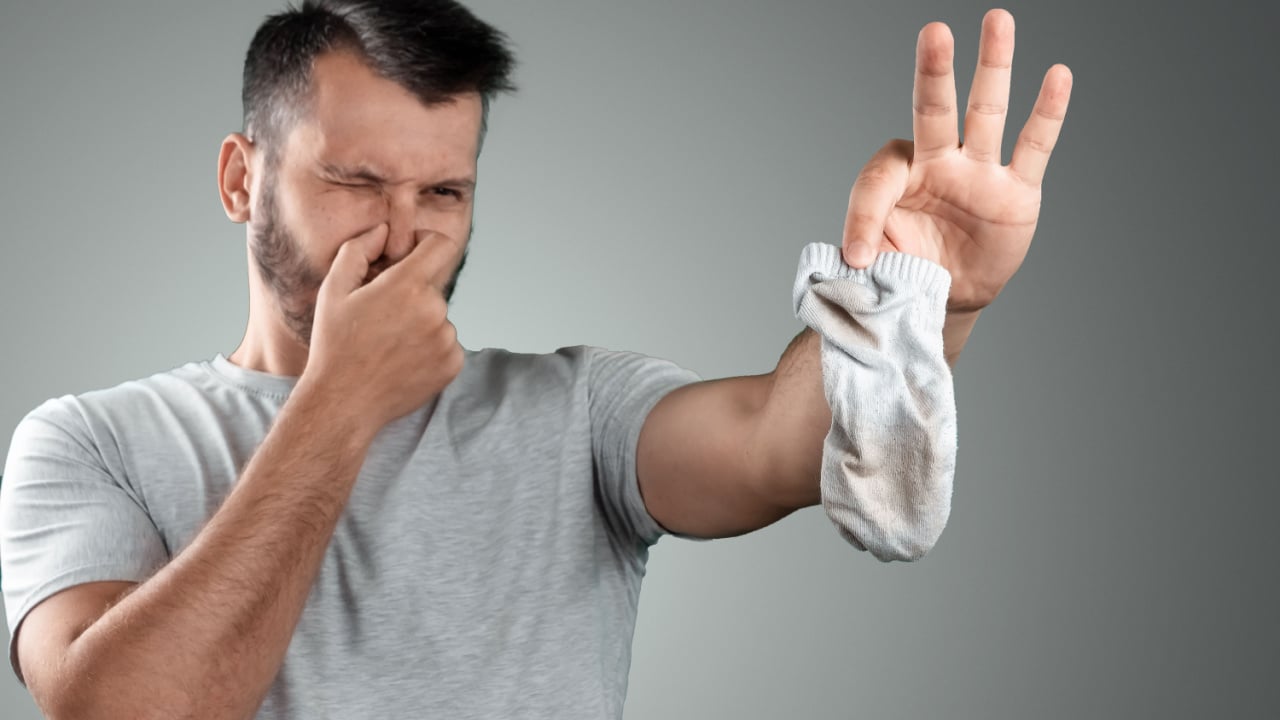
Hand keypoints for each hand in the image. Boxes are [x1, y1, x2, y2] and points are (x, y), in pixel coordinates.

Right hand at [302, 223, 466, 428]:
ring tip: (388, 345)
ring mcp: (447, 339)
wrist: (344, 402)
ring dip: (420, 324)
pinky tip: (401, 361)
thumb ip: (358, 250)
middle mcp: (434, 310)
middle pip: (433, 286)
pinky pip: (446, 344)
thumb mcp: (334, 290)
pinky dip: (429, 349)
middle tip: (381, 318)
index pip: (441, 244)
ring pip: (438, 318)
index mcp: (407, 285)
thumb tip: (382, 231)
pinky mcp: (454, 364)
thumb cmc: (335, 345)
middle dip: (412, 294)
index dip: (425, 243)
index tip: (410, 255)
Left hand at [840, 9, 1072, 312]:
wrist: (945, 296)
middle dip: (934, 73)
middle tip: (935, 32)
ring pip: (986, 112)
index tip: (856, 255)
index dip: (863, 215)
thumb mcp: (873, 263)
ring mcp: (979, 173)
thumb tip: (854, 256)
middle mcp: (938, 163)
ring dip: (992, 68)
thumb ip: (863, 246)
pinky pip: (1033, 147)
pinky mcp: (1017, 193)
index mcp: (897, 178)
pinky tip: (1057, 76)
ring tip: (997, 20)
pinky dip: (1047, 113)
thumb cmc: (904, 270)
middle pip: (933, 109)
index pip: (880, 177)